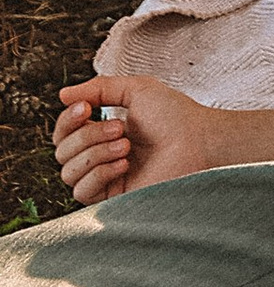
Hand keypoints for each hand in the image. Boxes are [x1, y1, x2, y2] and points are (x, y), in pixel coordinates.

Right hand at [54, 75, 220, 204]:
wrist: (198, 141)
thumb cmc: (174, 115)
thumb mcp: (136, 90)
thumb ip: (99, 88)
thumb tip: (63, 95)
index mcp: (103, 133)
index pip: (64, 133)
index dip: (67, 120)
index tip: (86, 108)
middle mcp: (101, 156)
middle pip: (62, 152)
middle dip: (86, 135)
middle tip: (119, 127)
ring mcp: (107, 179)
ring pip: (68, 172)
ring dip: (94, 153)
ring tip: (125, 145)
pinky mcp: (114, 199)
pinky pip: (82, 191)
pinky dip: (100, 173)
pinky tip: (124, 164)